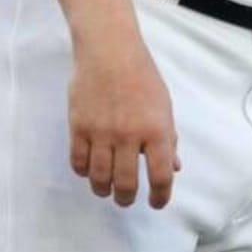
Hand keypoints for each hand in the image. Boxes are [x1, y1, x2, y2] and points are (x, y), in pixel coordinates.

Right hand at [68, 33, 180, 207]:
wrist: (109, 49)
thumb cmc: (142, 74)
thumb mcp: (163, 104)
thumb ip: (168, 137)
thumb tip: (173, 168)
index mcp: (156, 128)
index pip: (160, 175)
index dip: (160, 196)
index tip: (157, 202)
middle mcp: (129, 135)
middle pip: (125, 184)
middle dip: (127, 198)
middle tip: (127, 197)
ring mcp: (101, 133)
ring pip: (99, 180)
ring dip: (104, 190)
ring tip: (108, 188)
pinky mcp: (78, 128)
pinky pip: (78, 164)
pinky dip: (85, 172)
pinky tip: (91, 168)